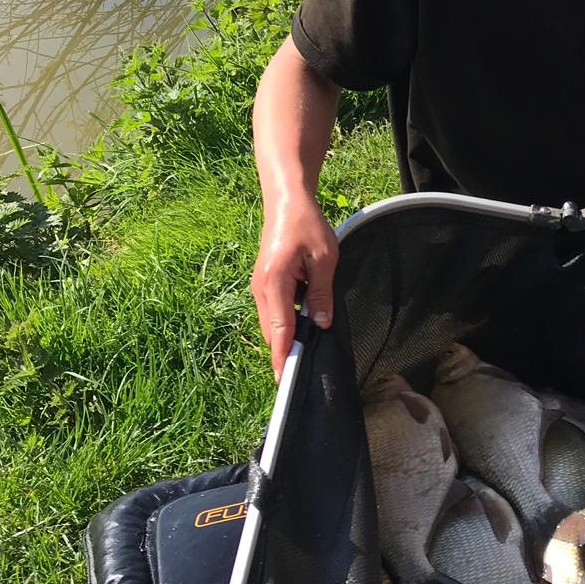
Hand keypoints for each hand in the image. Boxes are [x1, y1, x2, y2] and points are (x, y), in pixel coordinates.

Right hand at [251, 196, 338, 381]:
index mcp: (274, 282)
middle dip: (286, 353)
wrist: (286, 202)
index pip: (279, 329)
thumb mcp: (324, 259)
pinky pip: (275, 311)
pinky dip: (287, 323)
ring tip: (307, 354)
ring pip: (273, 323)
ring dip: (288, 337)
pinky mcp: (265, 285)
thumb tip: (321, 325)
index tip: (284, 381)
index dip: (284, 356)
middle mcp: (261, 288)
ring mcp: (260, 287)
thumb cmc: (307, 225)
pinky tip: (305, 326)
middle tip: (303, 374)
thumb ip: (321, 294)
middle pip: (272, 332)